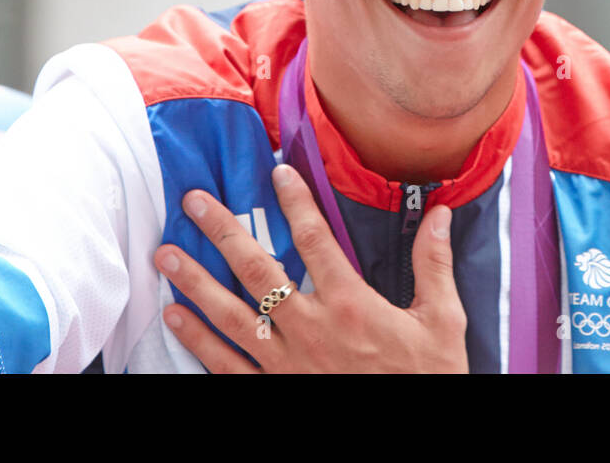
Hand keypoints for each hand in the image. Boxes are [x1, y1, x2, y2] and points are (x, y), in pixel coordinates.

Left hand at [153, 163, 467, 372]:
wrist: (416, 436)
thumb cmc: (427, 379)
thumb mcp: (442, 323)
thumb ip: (434, 266)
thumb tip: (439, 216)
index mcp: (352, 305)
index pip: (317, 239)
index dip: (296, 202)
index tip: (278, 172)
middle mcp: (312, 329)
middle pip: (258, 270)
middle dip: (222, 231)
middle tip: (194, 202)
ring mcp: (287, 363)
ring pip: (231, 315)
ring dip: (195, 282)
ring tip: (166, 255)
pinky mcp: (274, 390)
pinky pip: (227, 365)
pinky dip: (198, 341)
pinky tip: (175, 318)